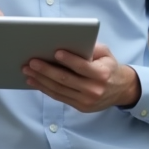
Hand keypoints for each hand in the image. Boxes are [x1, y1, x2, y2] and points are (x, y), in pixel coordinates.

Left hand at [23, 42, 141, 112]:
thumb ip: (91, 48)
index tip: (55, 52)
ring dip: (41, 80)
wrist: (121, 90)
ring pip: (59, 90)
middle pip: (65, 79)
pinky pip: (59, 97)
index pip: (82, 67)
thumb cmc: (109, 67)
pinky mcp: (80, 107)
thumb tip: (70, 41)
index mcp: (102, 74)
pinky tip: (34, 81)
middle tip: (31, 62)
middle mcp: (94, 89)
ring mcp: (86, 100)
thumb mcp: (106, 54)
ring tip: (27, 71)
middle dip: (46, 70)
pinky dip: (44, 89)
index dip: (68, 60)